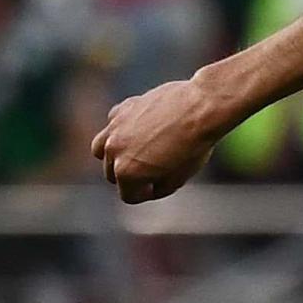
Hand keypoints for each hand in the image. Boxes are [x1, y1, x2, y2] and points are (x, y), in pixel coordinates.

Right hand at [91, 75, 235, 202]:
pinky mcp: (120, 110)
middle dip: (131, 176)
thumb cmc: (194, 146)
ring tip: (138, 152)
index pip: (128, 195)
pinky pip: (113, 127)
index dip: (147, 193)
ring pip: (102, 150)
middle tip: (156, 168)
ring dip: (116, 155)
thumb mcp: (179, 178)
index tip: (163, 184)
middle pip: (113, 174)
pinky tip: (143, 129)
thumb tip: (147, 188)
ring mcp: (114, 129)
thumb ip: (158, 188)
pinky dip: (123, 131)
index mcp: (127, 172)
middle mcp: (113, 151)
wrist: (201, 107)